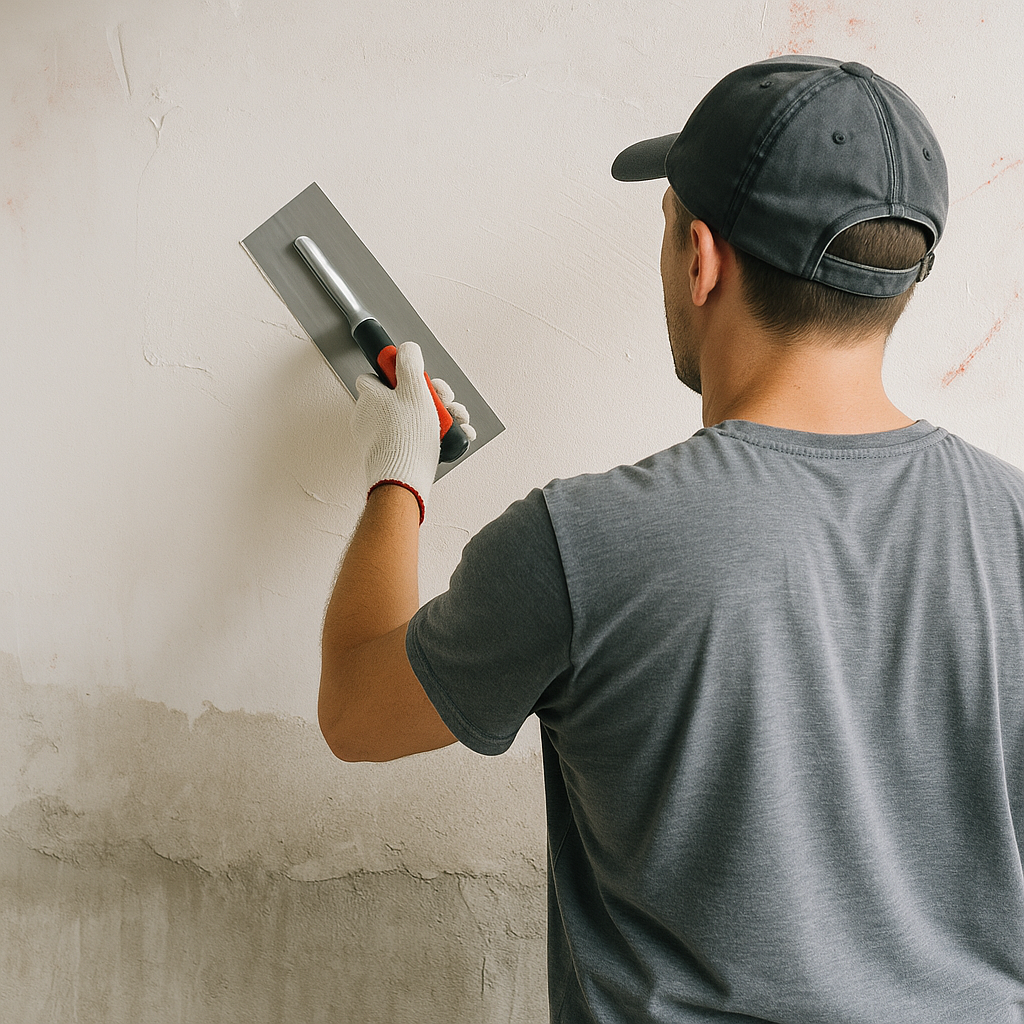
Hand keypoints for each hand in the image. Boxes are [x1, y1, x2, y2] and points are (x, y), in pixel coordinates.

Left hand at [352, 342, 473, 521]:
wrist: (402, 480)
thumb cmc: (406, 437)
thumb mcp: (414, 390)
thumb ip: (409, 364)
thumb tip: (407, 349)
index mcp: (370, 397)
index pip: (375, 377)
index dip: (399, 375)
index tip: (418, 380)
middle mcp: (369, 416)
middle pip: (401, 398)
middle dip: (431, 398)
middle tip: (447, 404)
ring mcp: (379, 437)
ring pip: (411, 418)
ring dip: (438, 417)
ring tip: (458, 423)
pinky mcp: (391, 455)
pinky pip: (412, 438)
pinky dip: (431, 436)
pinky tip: (454, 437)